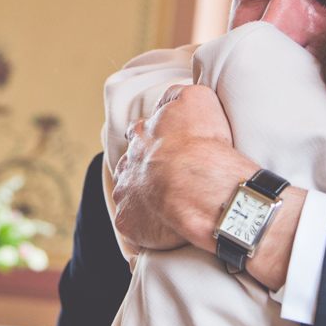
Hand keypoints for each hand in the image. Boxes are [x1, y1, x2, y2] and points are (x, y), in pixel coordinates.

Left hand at [112, 84, 256, 251]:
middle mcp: (127, 163)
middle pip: (129, 164)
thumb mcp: (195, 99)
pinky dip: (145, 226)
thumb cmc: (200, 143)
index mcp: (142, 136)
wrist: (199, 185)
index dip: (150, 137)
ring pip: (127, 194)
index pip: (139, 132)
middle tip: (164, 178)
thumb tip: (173, 98)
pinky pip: (133, 226)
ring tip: (164, 206)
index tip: (162, 144)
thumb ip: (179, 96)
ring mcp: (125, 194)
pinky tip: (162, 229)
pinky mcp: (128, 222)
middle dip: (142, 169)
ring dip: (141, 198)